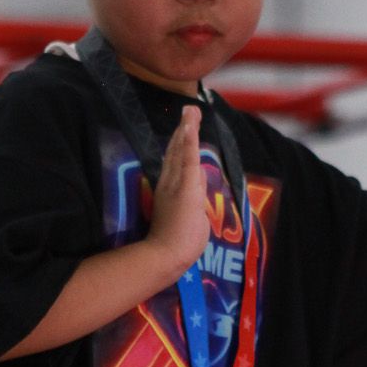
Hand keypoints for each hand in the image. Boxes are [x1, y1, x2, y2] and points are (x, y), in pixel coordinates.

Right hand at [147, 108, 210, 278]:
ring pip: (182, 151)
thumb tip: (201, 176)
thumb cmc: (177, 244)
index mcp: (169, 191)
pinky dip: (189, 142)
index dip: (180, 144)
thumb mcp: (191, 215)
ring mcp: (176, 185)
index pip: (176, 163)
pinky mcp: (185, 188)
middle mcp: (170, 183)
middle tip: (189, 111)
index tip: (184, 128)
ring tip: (191, 111)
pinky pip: (187, 160)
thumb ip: (195, 194)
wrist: (166, 256)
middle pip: (177, 152)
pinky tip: (189, 126)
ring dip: (188, 129)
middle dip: (184, 130)